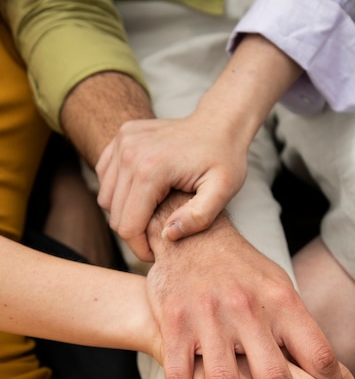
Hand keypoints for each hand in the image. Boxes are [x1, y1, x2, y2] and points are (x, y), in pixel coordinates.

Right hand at [96, 113, 247, 261]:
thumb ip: (198, 217)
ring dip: (126, 213)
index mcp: (151, 169)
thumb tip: (168, 235)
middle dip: (134, 234)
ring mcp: (122, 142)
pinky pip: (106, 178)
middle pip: (115, 216)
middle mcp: (130, 153)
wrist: (220, 123)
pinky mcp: (120, 137)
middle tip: (158, 236)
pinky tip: (145, 194)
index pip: (128, 226)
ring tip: (154, 214)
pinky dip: (120, 192)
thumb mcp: (223, 192)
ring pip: (106, 199)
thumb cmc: (224, 159)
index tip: (157, 254)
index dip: (141, 249)